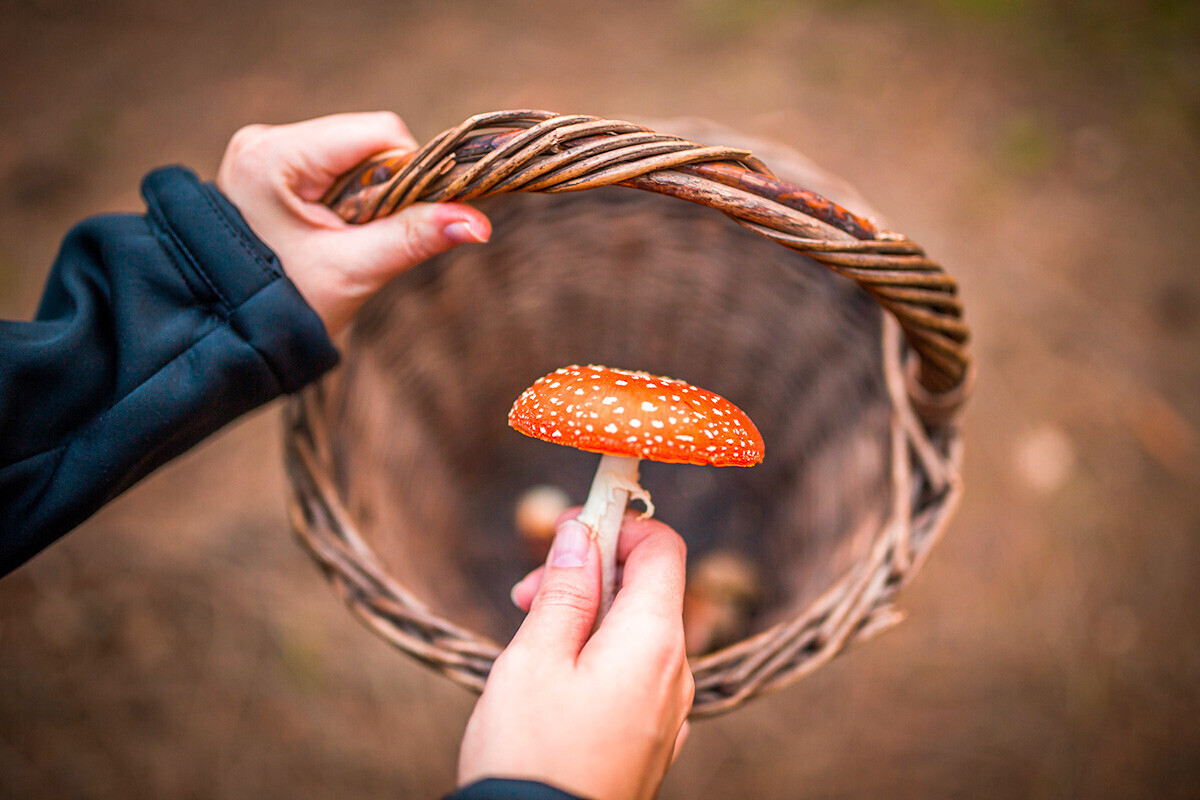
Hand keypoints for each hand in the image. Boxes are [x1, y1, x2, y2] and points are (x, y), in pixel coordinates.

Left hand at [216, 112, 490, 335]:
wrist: (223, 336)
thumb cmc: (281, 308)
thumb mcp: (353, 272)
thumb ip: (414, 238)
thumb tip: (479, 222)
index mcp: (272, 155)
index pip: (378, 133)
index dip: (411, 174)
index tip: (406, 222)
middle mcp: (264, 140)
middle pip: (366, 141)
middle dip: (385, 190)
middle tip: (365, 240)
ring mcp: (264, 151)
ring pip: (354, 155)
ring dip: (369, 197)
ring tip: (344, 241)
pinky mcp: (270, 167)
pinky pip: (334, 168)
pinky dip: (349, 200)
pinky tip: (331, 233)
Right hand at [457, 511, 693, 799]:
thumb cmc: (531, 753)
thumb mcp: (534, 657)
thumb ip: (564, 588)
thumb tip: (583, 532)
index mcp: (653, 642)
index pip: (663, 547)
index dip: (619, 523)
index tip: (570, 526)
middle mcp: (676, 673)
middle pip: (649, 588)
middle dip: (592, 573)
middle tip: (526, 593)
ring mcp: (670, 711)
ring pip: (639, 632)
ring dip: (590, 615)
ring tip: (531, 641)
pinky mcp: (654, 739)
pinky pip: (638, 674)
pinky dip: (602, 656)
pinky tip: (558, 679)